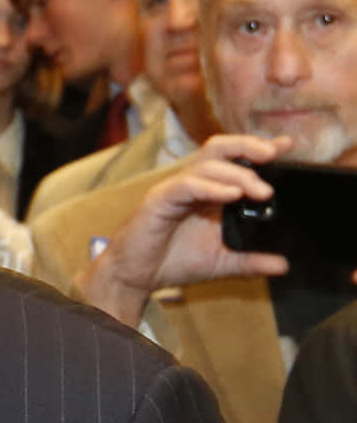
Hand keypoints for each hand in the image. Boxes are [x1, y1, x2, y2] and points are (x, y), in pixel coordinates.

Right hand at [77, 133, 293, 326]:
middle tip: (274, 154)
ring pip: (207, 164)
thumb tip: (283, 266)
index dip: (259, 148)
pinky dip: (211, 188)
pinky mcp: (159, 200)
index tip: (287, 145)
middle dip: (248, 146)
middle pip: (219, 148)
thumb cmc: (172, 262)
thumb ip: (250, 261)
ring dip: (238, 174)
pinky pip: (187, 185)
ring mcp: (174, 189)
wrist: (135, 277)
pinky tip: (232, 195)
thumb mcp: (221, 262)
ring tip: (262, 191)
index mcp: (208, 192)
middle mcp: (192, 184)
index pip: (234, 159)